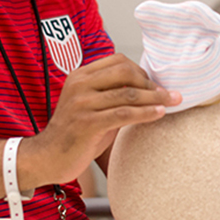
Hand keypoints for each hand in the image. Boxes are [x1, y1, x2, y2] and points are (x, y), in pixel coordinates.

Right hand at [20, 53, 180, 187]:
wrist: (47, 158)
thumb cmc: (74, 134)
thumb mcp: (91, 107)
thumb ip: (113, 95)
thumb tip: (148, 90)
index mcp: (80, 76)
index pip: (118, 61)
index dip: (141, 71)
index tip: (155, 84)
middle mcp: (79, 85)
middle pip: (125, 72)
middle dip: (151, 83)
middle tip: (168, 94)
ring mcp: (82, 103)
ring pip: (128, 94)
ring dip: (155, 97)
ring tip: (172, 102)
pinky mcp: (87, 123)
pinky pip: (124, 114)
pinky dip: (146, 113)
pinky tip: (159, 114)